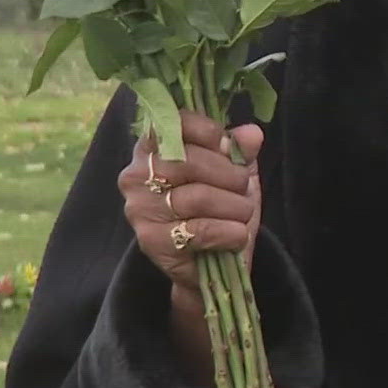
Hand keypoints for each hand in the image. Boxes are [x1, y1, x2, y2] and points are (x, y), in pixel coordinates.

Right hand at [117, 109, 262, 292]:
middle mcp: (136, 174)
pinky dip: (230, 232)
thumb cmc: (220, 208)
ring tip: (241, 213)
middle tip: (243, 189)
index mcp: (152, 147)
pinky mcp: (151, 241)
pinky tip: (236, 235)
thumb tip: (251, 134)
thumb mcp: (235, 172)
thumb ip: (240, 149)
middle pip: (189, 161)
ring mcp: (140, 208)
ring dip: (235, 206)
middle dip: (230, 175)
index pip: (175, 123)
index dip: (210, 133)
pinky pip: (200, 230)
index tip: (229, 148)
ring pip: (198, 197)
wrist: (211, 264)